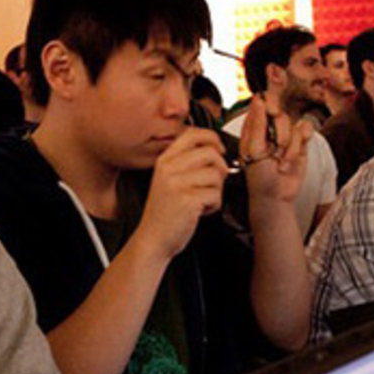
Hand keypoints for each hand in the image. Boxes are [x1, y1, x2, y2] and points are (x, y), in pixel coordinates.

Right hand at [139, 129, 229, 261]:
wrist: (153, 239)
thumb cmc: (165, 212)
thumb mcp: (169, 180)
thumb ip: (186, 162)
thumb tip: (215, 148)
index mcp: (165, 160)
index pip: (193, 134)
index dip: (212, 139)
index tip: (218, 150)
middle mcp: (169, 168)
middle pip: (210, 152)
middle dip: (220, 168)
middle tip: (214, 182)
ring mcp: (177, 183)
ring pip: (216, 174)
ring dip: (216, 190)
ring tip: (202, 200)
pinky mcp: (187, 200)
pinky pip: (216, 194)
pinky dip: (214, 205)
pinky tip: (200, 211)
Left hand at [238, 97, 311, 205]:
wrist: (276, 196)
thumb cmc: (258, 177)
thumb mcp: (253, 149)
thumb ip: (257, 124)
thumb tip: (258, 99)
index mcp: (253, 127)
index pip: (261, 104)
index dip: (269, 104)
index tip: (272, 112)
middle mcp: (270, 129)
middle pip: (280, 115)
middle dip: (280, 135)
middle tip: (273, 151)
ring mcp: (286, 135)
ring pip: (293, 125)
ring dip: (288, 147)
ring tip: (279, 161)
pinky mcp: (300, 142)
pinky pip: (305, 131)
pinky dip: (298, 147)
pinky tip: (289, 160)